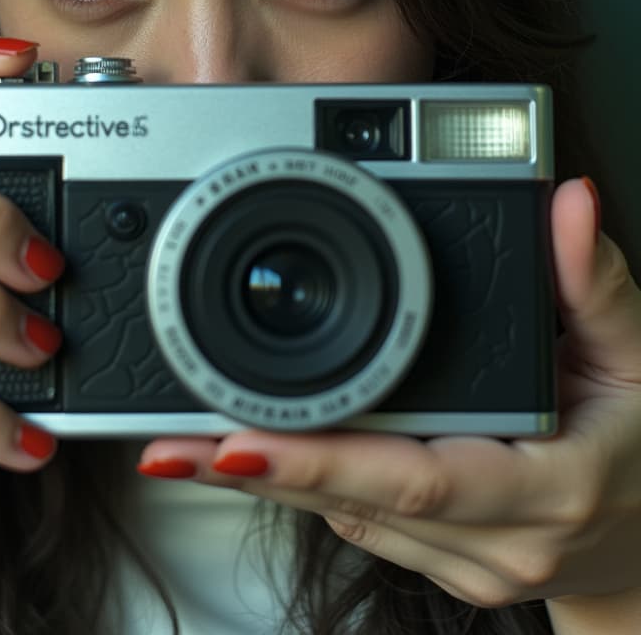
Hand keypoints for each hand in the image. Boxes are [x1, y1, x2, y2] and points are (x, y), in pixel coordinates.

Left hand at [139, 178, 640, 610]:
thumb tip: (568, 202)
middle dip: (257, 469)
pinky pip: (357, 520)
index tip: (234, 440)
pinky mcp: (440, 560)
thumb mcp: (640, 362)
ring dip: (266, 480)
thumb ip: (596, 282)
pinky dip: (301, 485)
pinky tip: (247, 455)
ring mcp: (463, 563)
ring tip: (183, 444)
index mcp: (544, 489)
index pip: (417, 475)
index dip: (321, 459)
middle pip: (354, 501)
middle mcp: (495, 542)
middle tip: (172, 440)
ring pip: (343, 516)